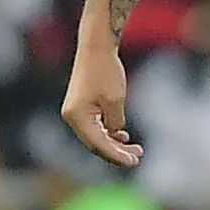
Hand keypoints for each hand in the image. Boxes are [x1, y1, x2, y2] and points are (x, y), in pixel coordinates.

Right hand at [62, 35, 142, 165]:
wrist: (96, 47)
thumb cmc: (106, 71)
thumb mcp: (115, 101)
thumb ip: (115, 123)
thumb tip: (114, 135)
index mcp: (77, 117)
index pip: (98, 145)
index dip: (117, 156)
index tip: (134, 161)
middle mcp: (72, 117)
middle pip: (96, 144)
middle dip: (117, 152)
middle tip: (137, 157)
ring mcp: (75, 112)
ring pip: (96, 136)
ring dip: (114, 143)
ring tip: (135, 149)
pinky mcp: (81, 107)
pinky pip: (95, 126)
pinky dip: (108, 133)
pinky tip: (122, 135)